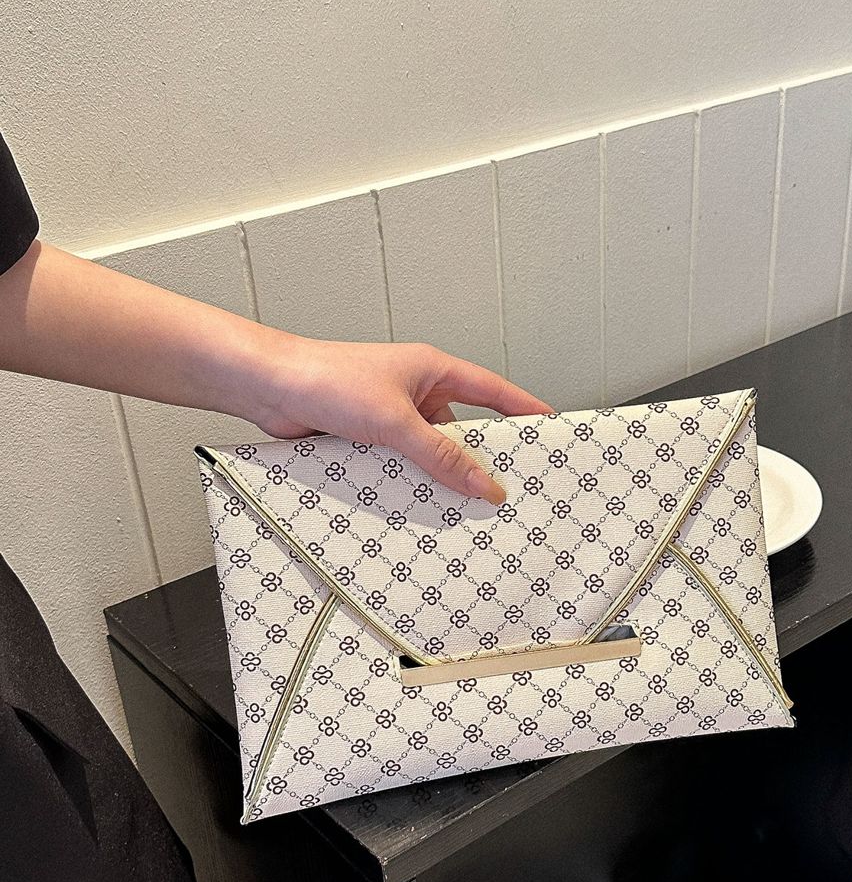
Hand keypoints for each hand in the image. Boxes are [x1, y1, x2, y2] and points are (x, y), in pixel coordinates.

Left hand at [253, 338, 552, 503]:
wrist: (268, 388)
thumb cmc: (327, 380)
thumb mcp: (396, 422)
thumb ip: (441, 455)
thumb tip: (483, 483)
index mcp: (432, 370)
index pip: (493, 391)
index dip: (524, 409)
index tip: (552, 429)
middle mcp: (415, 392)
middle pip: (463, 429)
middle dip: (481, 459)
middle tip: (509, 488)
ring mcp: (390, 417)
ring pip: (430, 454)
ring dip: (440, 478)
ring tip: (464, 511)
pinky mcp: (366, 440)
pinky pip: (400, 467)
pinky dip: (409, 485)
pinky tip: (418, 509)